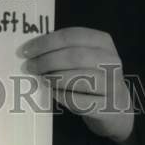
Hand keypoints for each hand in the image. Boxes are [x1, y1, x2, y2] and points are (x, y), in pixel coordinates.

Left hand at [22, 27, 137, 144]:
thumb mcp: (85, 58)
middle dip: (47, 60)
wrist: (117, 109)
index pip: (72, 36)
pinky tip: (54, 94)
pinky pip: (81, 101)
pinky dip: (63, 97)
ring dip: (55, 78)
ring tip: (42, 79)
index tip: (27, 50)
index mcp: (103, 42)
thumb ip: (65, 49)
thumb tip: (33, 49)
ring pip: (79, 78)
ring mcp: (112, 85)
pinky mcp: (108, 107)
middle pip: (75, 56)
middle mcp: (111, 61)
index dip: (47, 42)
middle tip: (30, 66)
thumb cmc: (93, 77)